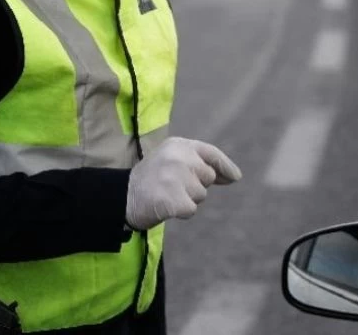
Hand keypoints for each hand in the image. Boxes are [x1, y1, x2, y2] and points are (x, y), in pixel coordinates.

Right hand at [125, 137, 241, 230]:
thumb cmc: (149, 179)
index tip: (235, 177)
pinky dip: (181, 212)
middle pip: (208, 177)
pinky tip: (165, 206)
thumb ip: (197, 164)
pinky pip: (191, 209)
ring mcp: (176, 178)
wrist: (122, 196)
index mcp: (178, 145)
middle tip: (172, 185)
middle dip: (196, 185)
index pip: (210, 153)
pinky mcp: (174, 199)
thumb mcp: (170, 160)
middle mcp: (179, 158)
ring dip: (187, 199)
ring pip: (201, 195)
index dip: (225, 165)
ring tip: (166, 194)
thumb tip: (232, 176)